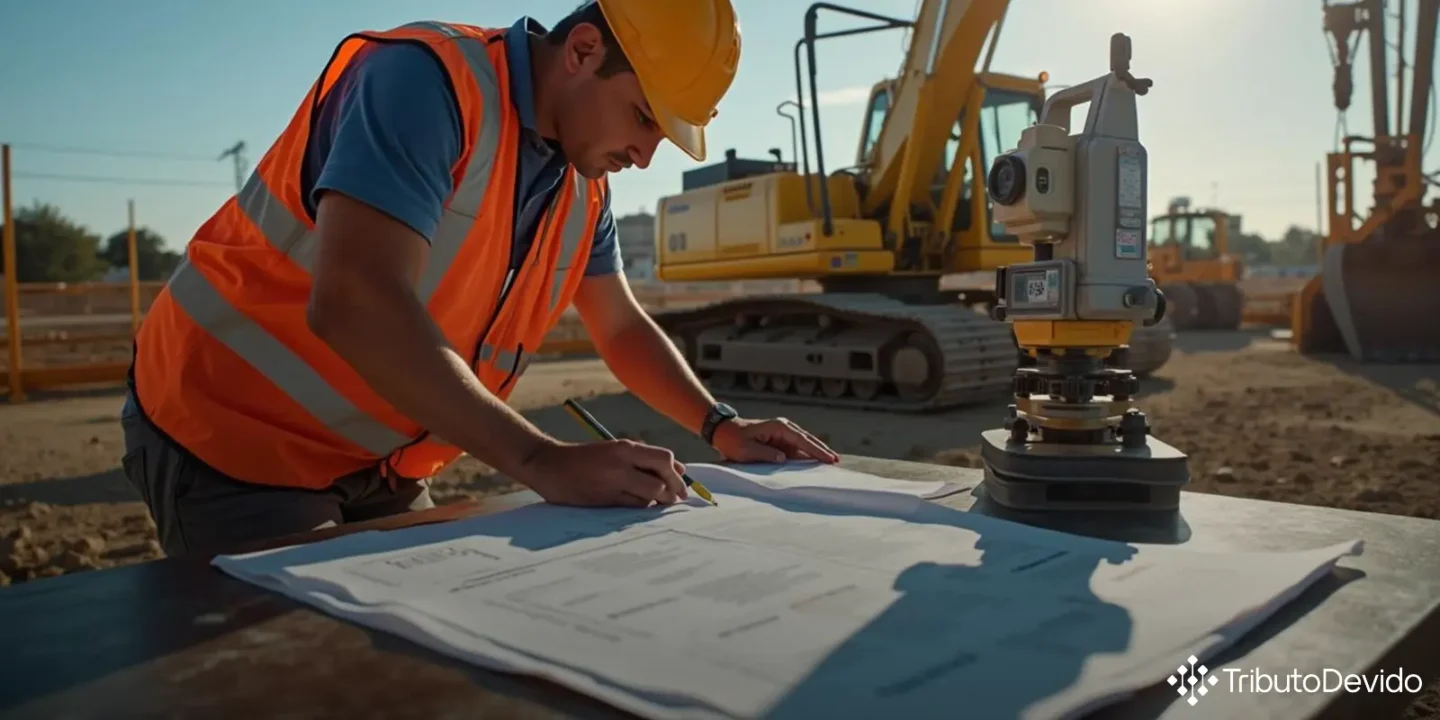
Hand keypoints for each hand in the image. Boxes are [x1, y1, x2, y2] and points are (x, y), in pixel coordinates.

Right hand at [516, 439, 689, 507]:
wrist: (549, 465)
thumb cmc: (586, 457)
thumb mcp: (616, 449)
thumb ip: (645, 459)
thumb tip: (681, 469)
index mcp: (625, 448)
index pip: (664, 459)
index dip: (677, 474)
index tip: (682, 484)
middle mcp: (621, 465)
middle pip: (661, 481)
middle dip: (673, 492)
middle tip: (676, 499)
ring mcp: (612, 484)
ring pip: (649, 498)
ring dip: (657, 502)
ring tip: (655, 501)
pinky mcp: (604, 501)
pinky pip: (633, 507)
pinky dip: (641, 507)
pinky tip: (638, 504)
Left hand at [711, 417, 839, 463]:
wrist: (723, 432)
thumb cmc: (733, 440)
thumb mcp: (746, 450)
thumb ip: (766, 454)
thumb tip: (784, 459)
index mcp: (779, 427)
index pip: (802, 440)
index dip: (816, 450)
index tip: (829, 458)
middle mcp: (784, 428)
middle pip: (808, 440)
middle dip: (822, 450)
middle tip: (836, 461)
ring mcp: (782, 434)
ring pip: (804, 445)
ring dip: (816, 453)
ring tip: (831, 462)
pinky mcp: (780, 441)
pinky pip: (796, 449)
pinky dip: (806, 455)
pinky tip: (815, 463)